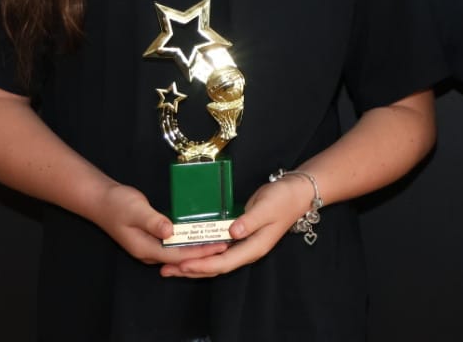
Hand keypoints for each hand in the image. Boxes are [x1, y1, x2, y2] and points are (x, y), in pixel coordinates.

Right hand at [87, 182, 226, 266]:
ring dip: (197, 249)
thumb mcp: (136, 210)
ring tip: (218, 243)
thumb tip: (170, 231)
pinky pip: (174, 246)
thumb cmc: (118, 204)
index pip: (177, 256)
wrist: (101, 201)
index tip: (218, 247)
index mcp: (145, 248)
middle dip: (203, 253)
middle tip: (226, 245)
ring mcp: (150, 247)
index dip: (199, 252)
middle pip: (180, 258)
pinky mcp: (152, 240)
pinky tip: (201, 237)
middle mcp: (148, 252)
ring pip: (178, 253)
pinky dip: (188, 243)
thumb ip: (153, 221)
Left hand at [159, 172, 317, 277]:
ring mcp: (242, 244)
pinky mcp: (238, 236)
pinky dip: (200, 253)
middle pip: (215, 267)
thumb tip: (231, 233)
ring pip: (214, 261)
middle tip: (165, 270)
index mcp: (254, 247)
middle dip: (190, 270)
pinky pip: (216, 250)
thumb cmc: (283, 199)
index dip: (203, 265)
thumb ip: (250, 221)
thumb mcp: (267, 207)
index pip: (224, 263)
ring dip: (192, 264)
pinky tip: (188, 250)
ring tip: (169, 265)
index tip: (183, 265)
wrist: (296, 192)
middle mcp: (246, 250)